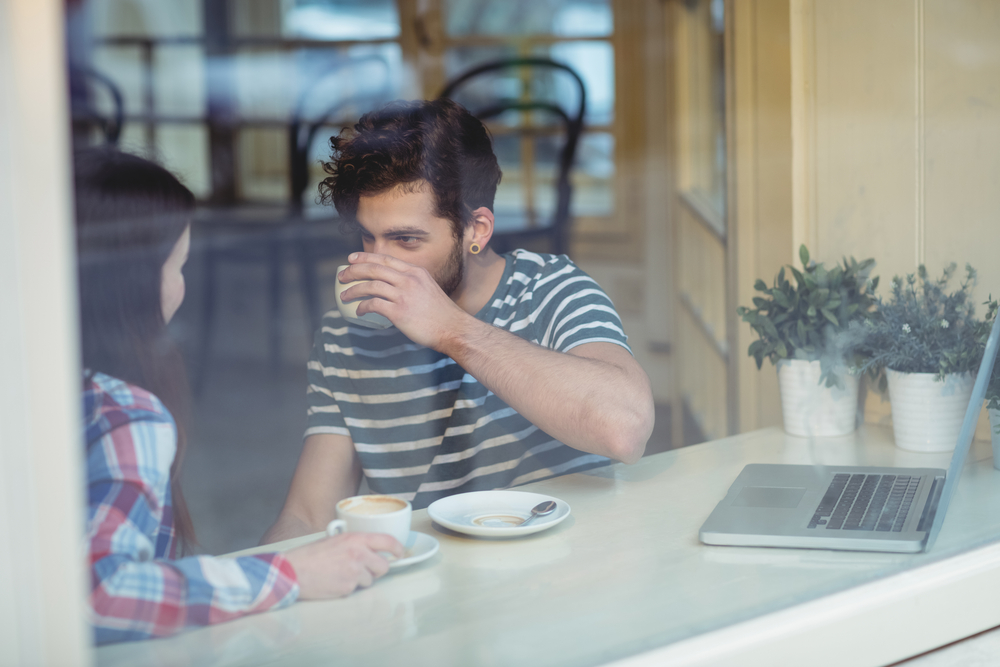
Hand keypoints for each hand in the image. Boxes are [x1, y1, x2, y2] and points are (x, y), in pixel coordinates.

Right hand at [284, 532, 403, 599]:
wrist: (293, 571)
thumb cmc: (310, 556)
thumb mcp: (334, 540)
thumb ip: (354, 543)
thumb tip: (370, 549)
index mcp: (355, 539)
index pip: (387, 541)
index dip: (397, 548)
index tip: (399, 553)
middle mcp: (358, 554)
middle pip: (383, 566)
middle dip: (376, 569)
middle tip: (362, 569)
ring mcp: (354, 572)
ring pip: (370, 580)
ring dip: (360, 580)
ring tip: (340, 574)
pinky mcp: (348, 588)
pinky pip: (356, 590)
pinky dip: (348, 588)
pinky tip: (334, 582)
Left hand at [339, 253, 469, 349]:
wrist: (454, 329)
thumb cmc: (442, 314)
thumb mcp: (428, 288)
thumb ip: (412, 284)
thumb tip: (394, 288)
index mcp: (416, 272)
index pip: (385, 259)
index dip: (365, 257)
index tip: (351, 259)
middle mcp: (409, 280)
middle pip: (374, 269)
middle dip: (354, 271)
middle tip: (342, 276)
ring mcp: (404, 295)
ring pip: (370, 285)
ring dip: (354, 290)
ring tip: (344, 296)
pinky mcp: (399, 312)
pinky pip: (374, 305)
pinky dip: (362, 306)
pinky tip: (359, 311)